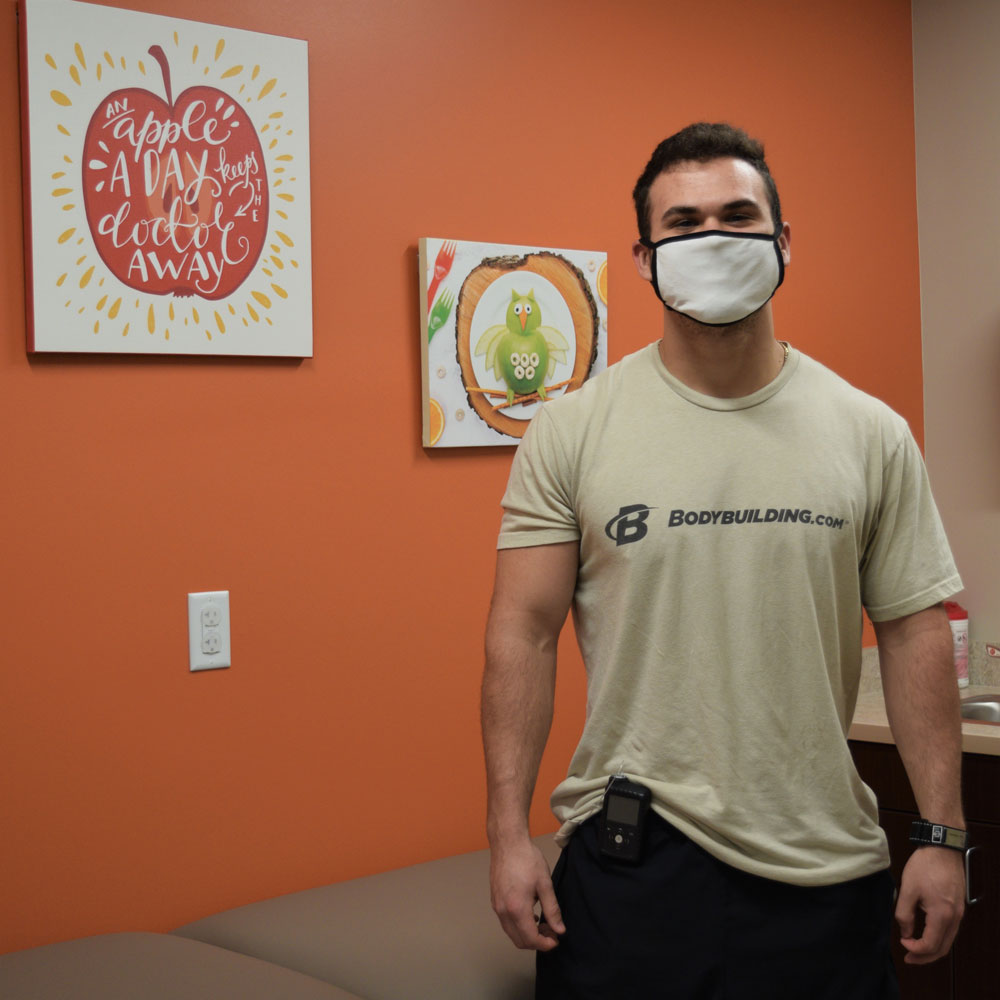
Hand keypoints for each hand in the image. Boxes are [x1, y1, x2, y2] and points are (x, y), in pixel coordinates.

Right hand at [489, 837, 564, 950]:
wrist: (508, 842)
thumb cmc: (526, 858)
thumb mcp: (545, 884)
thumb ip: (552, 909)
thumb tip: (559, 929)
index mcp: (517, 908)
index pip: (531, 939)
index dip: (545, 944)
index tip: (556, 940)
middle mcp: (503, 911)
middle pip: (519, 940)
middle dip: (537, 942)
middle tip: (552, 933)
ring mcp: (497, 906)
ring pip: (511, 933)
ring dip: (527, 934)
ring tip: (543, 924)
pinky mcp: (494, 900)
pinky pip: (506, 922)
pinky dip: (518, 925)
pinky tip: (530, 914)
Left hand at [896, 847, 965, 963]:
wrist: (943, 848)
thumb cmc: (925, 866)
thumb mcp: (908, 889)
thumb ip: (904, 913)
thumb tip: (905, 932)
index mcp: (942, 914)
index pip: (931, 944)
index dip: (915, 949)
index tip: (902, 943)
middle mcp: (955, 917)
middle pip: (943, 948)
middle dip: (925, 957)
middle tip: (909, 958)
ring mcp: (959, 913)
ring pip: (948, 941)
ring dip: (932, 948)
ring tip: (915, 949)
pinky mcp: (958, 907)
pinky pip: (950, 930)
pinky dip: (938, 937)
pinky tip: (926, 934)